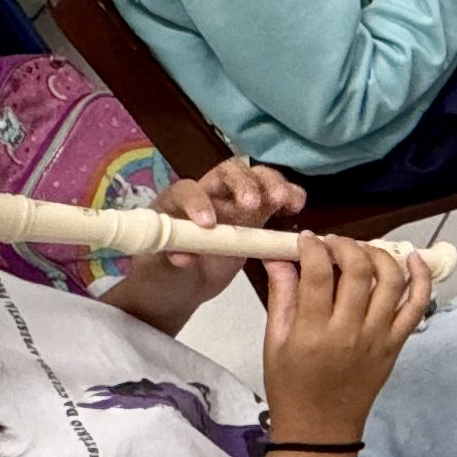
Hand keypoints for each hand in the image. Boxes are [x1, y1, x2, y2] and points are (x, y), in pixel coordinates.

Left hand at [132, 160, 305, 306]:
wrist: (181, 285)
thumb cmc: (163, 271)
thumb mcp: (159, 267)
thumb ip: (169, 257)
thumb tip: (183, 256)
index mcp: (177, 202)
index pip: (187, 190)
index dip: (197, 202)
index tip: (208, 225)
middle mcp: (209, 194)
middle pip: (228, 171)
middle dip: (243, 182)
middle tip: (253, 204)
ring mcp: (235, 203)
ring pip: (256, 177)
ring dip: (271, 183)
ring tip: (284, 199)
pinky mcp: (256, 216)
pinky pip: (274, 199)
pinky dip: (288, 196)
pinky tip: (296, 205)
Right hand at [256, 232, 429, 449]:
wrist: (320, 429)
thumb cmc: (291, 387)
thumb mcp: (275, 342)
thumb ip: (281, 296)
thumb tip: (278, 257)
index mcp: (313, 332)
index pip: (319, 273)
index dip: (314, 246)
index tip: (307, 239)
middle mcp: (349, 332)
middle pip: (359, 271)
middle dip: (346, 245)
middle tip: (333, 243)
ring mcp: (378, 338)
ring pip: (391, 281)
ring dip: (380, 254)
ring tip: (363, 249)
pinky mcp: (396, 345)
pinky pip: (416, 306)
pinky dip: (421, 278)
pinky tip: (412, 258)